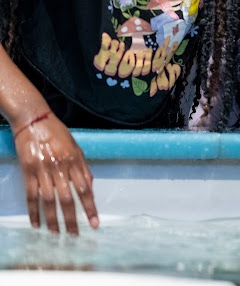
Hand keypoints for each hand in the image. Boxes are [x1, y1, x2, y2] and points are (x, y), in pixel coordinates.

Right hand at [13, 113, 97, 234]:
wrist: (34, 120)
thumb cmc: (57, 133)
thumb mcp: (76, 148)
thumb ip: (83, 168)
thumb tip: (90, 186)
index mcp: (75, 161)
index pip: (86, 189)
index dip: (90, 207)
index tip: (94, 223)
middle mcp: (61, 167)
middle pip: (68, 198)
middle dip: (73, 219)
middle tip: (75, 235)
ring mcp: (43, 170)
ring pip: (49, 200)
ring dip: (53, 219)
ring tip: (56, 234)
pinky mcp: (28, 171)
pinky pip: (31, 195)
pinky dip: (33, 211)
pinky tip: (36, 223)